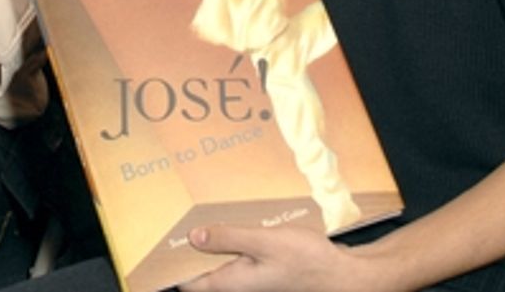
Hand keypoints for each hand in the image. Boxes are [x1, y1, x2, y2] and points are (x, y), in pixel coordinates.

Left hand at [180, 223, 366, 291]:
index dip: (174, 267)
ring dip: (210, 247)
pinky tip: (231, 227)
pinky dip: (229, 245)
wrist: (341, 275)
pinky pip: (235, 260)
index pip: (190, 284)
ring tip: (200, 220)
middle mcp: (239, 286)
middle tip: (179, 225)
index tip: (163, 247)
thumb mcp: (263, 242)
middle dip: (190, 253)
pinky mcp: (261, 273)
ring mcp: (250, 281)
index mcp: (232, 283)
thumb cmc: (305, 260)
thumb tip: (194, 237)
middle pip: (202, 274)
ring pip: (219, 266)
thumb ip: (229, 238)